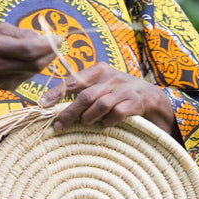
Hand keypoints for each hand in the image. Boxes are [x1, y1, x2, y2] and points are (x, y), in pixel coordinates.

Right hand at [0, 24, 61, 92]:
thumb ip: (21, 33)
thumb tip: (45, 39)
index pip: (28, 50)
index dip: (47, 45)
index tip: (59, 37)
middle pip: (35, 63)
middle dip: (51, 53)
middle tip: (57, 42)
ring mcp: (4, 80)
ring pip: (35, 70)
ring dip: (44, 58)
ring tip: (40, 47)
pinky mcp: (9, 87)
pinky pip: (29, 75)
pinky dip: (34, 65)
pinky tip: (27, 58)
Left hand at [40, 62, 174, 134]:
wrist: (156, 99)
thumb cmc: (123, 95)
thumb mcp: (104, 88)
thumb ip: (86, 93)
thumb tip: (57, 110)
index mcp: (100, 71)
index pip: (73, 81)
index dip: (56, 93)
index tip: (42, 104)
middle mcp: (112, 78)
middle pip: (85, 95)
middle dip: (69, 112)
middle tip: (58, 127)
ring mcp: (125, 90)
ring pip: (100, 104)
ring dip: (89, 117)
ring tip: (85, 124)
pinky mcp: (137, 102)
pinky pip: (118, 112)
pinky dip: (109, 121)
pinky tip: (106, 126)